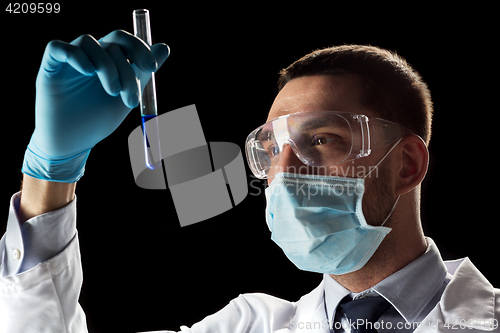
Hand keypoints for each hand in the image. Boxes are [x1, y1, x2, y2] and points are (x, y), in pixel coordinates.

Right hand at [22, 30, 169, 181]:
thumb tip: (164, 48)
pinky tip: (88, 72)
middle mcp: (91, 56)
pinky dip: (75, 56)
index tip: (152, 67)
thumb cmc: (98, 120)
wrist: (73, 143)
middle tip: (131, 93)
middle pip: (112, 41)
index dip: (140, 48)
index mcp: (110, 61)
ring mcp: (70, 61)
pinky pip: (58, 48)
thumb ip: (143, 72)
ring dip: (106, 66)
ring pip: (89, 43)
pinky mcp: (50, 68)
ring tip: (113, 92)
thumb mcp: (127, 96)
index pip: (126, 41)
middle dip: (127, 67)